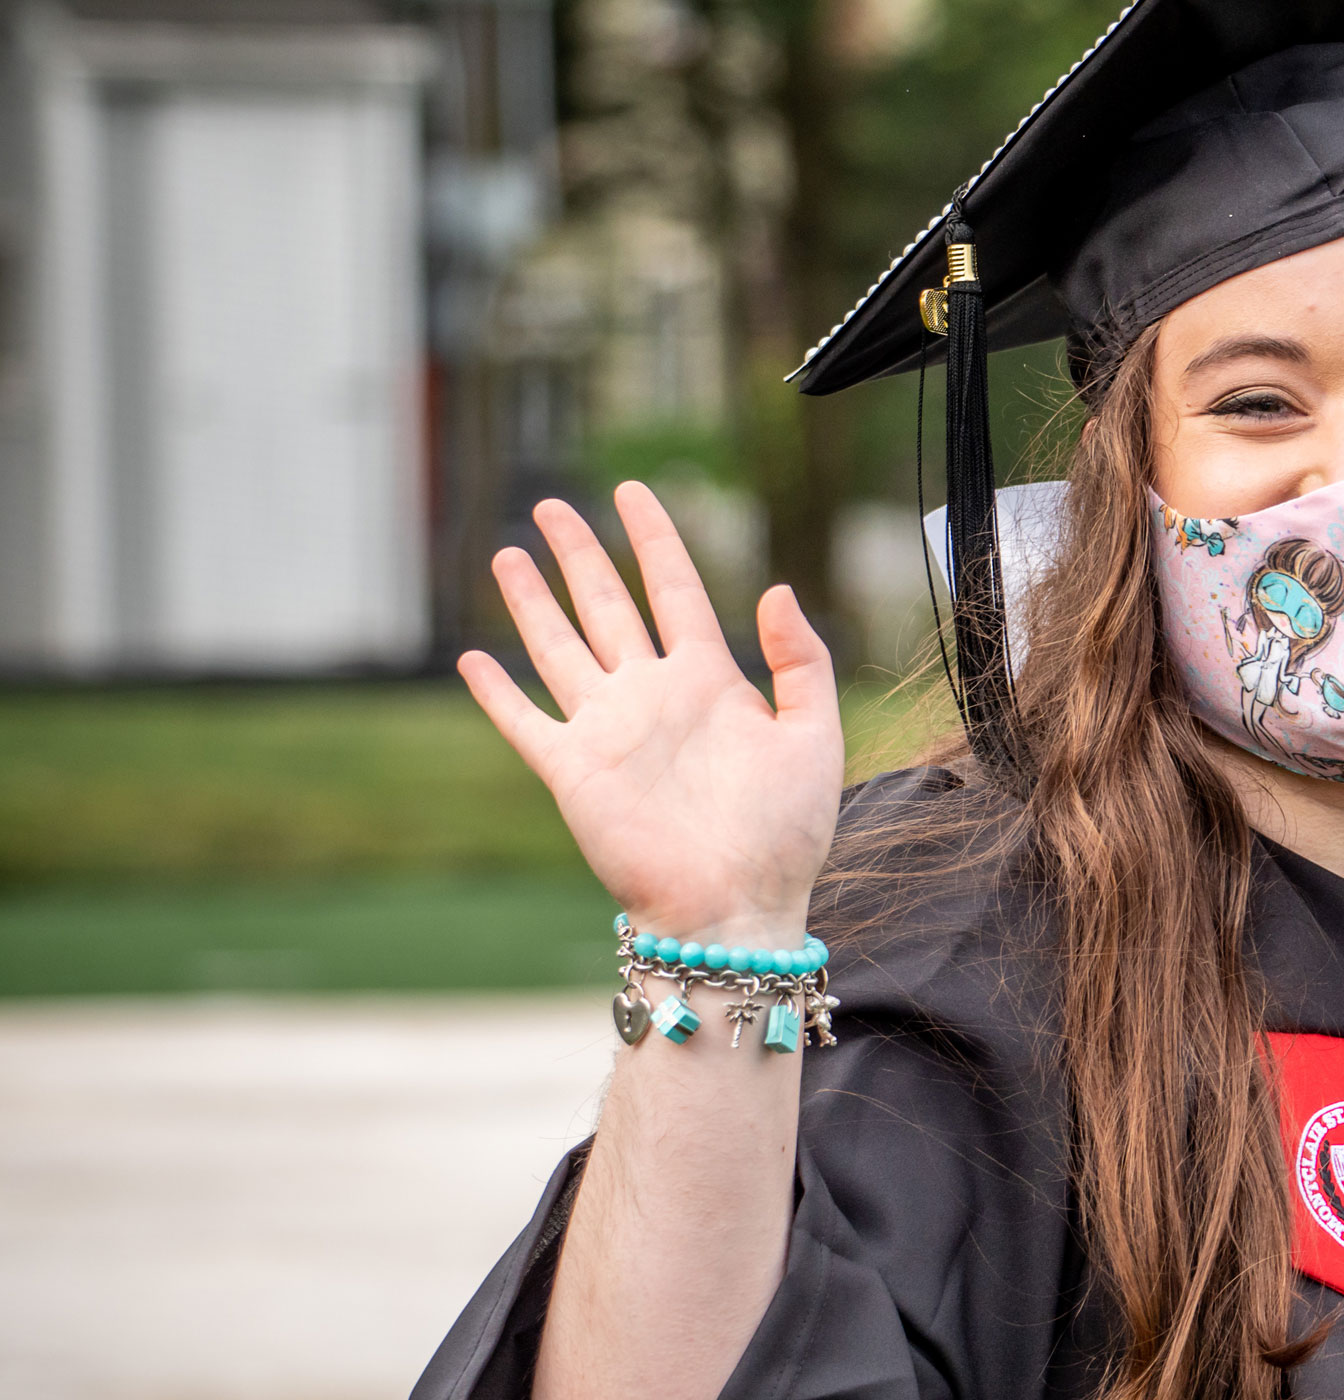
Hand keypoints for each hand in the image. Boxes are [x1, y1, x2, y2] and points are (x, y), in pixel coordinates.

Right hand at [458, 482, 843, 947]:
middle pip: (609, 605)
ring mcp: (609, 732)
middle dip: (580, 554)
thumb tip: (774, 586)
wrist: (736, 907)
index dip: (654, 539)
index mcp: (712, 682)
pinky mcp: (572, 773)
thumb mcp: (814, 737)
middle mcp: (653, 696)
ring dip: (533, 602)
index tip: (633, 492)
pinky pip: (526, 722)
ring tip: (508, 552)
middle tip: (552, 504)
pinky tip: (474, 660)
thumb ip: (801, 661)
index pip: (676, 590)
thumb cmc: (785, 834)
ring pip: (561, 647)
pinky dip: (498, 692)